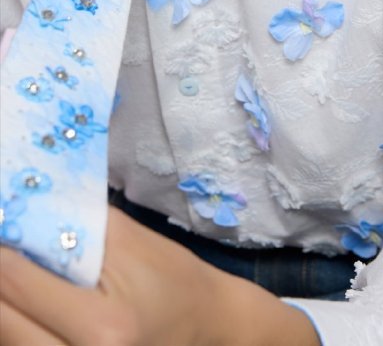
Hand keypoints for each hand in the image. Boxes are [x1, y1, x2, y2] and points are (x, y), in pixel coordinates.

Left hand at [0, 205, 319, 345]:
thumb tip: (23, 206)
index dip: (0, 251)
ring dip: (5, 305)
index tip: (1, 221)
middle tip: (6, 246)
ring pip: (8, 339)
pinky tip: (26, 303)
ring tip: (14, 275)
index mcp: (103, 328)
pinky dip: (19, 325)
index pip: (18, 285)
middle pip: (2, 321)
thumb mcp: (128, 240)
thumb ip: (74, 224)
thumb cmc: (171, 276)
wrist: (205, 323)